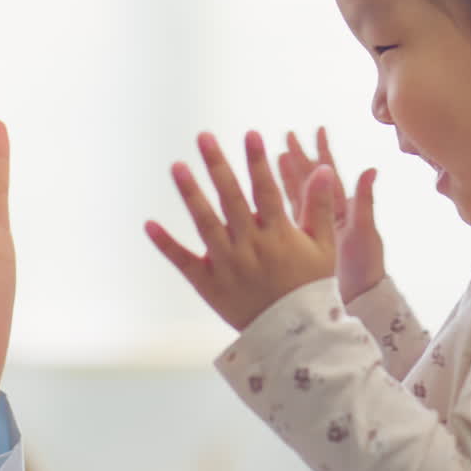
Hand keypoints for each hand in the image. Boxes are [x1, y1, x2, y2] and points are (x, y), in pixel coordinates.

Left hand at [146, 131, 336, 330]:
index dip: (257, 162)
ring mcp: (227, 264)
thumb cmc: (311, 286)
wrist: (294, 336)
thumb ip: (318, 206)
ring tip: (177, 166)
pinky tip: (148, 224)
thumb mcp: (322, 246)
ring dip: (190, 194)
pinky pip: (184, 261)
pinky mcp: (208, 283)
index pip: (266, 191)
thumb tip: (321, 168)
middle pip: (230, 199)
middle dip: (217, 166)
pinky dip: (166, 244)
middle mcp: (250, 246)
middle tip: (204, 137)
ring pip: (205, 224)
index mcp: (278, 235)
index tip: (250, 134)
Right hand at [279, 128, 383, 303]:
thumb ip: (363, 200)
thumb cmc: (365, 266)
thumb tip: (371, 168)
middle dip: (298, 157)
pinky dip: (272, 203)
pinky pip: (284, 217)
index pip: (329, 173)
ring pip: (294, 195)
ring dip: (284, 175)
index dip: (323, 151)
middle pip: (307, 179)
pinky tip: (259, 195)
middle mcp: (325, 214)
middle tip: (288, 136)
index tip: (317, 130)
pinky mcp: (299, 242)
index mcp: (341, 208)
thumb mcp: (365, 232)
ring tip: (273, 157)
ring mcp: (311, 227)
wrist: (357, 298)